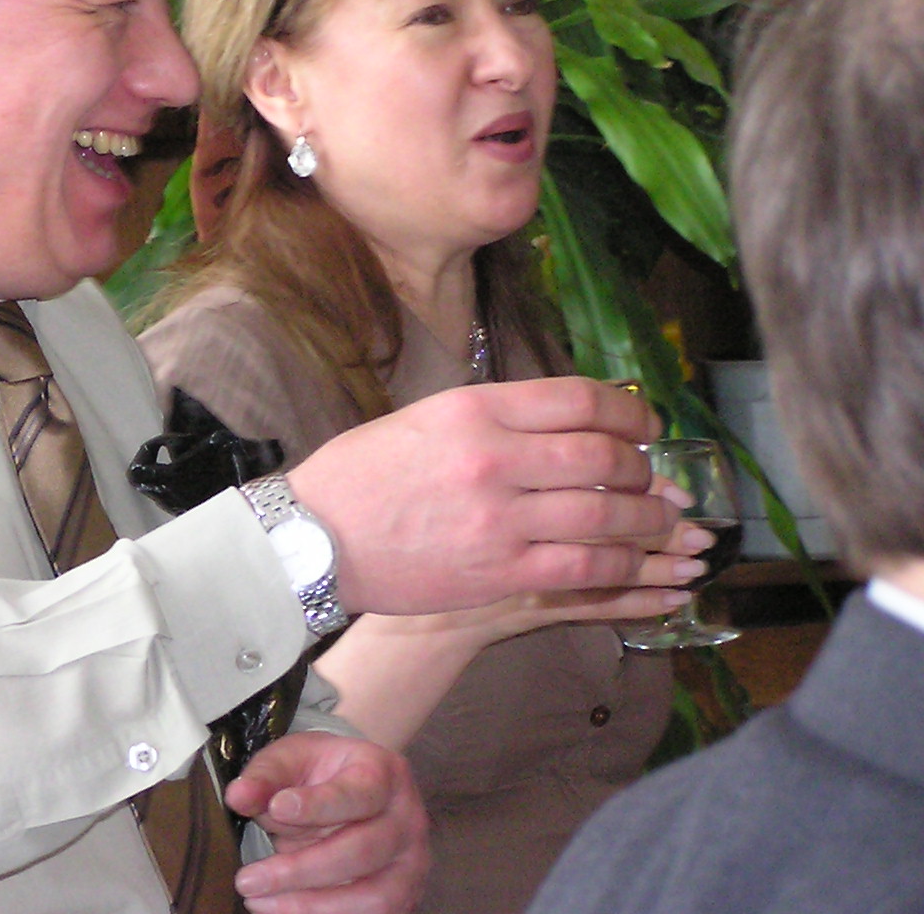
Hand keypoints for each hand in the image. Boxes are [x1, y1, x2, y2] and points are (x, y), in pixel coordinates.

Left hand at [228, 732, 427, 913]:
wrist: (356, 784)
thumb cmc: (321, 770)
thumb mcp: (290, 757)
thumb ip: (265, 776)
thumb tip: (237, 797)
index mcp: (383, 773)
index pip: (357, 793)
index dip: (317, 805)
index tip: (275, 808)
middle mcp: (407, 819)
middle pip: (362, 851)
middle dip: (300, 870)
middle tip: (247, 879)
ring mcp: (410, 863)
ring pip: (372, 896)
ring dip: (311, 905)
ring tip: (259, 902)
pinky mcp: (403, 895)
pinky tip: (284, 910)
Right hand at [285, 377, 676, 615]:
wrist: (312, 538)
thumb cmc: (360, 476)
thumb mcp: (423, 419)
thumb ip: (492, 420)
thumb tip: (564, 428)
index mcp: (473, 408)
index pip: (580, 400)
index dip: (630, 411)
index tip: (645, 424)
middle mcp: (492, 456)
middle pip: (604, 456)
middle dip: (642, 468)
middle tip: (652, 478)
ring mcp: (500, 517)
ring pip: (607, 515)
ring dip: (646, 519)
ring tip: (659, 521)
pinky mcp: (501, 571)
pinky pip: (586, 566)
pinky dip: (622, 564)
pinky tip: (631, 562)